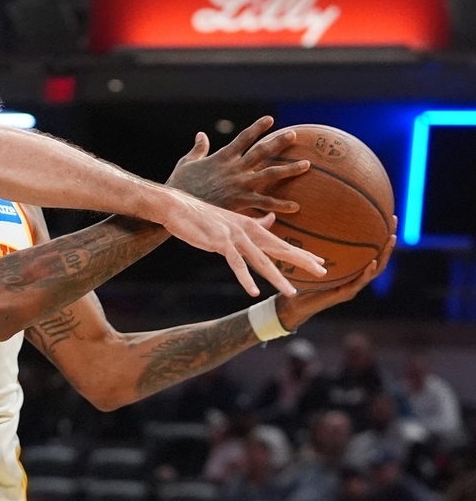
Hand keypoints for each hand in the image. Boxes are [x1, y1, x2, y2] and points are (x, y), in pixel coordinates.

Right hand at [159, 189, 326, 297]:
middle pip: (279, 249)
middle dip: (301, 261)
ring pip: (261, 260)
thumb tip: (270, 220)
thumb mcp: (230, 220)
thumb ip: (251, 223)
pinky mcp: (220, 243)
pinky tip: (253, 292)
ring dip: (277, 278)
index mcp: (251, 226)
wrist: (177, 207)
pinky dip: (245, 278)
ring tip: (291, 293)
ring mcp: (234, 236)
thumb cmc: (200, 216)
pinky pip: (236, 264)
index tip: (320, 262)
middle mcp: (247, 231)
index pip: (281, 242)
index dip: (301, 253)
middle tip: (323, 272)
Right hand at [166, 115, 309, 212]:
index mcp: (222, 157)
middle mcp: (234, 168)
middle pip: (261, 151)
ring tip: (306, 164)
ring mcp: (239, 184)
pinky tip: (296, 206)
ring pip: (270, 174)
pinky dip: (280, 205)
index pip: (244, 137)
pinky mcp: (240, 201)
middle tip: (294, 134)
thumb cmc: (180, 184)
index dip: (258, 127)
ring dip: (289, 169)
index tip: (270, 119)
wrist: (179, 204)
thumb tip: (201, 135)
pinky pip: (265, 203)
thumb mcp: (187, 162)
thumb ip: (198, 149)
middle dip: (279, 142)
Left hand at [275, 218, 396, 328]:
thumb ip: (316, 245)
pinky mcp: (345, 294)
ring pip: (375, 270)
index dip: (380, 236)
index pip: (371, 251)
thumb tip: (313, 220)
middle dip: (388, 241)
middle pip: (378, 258)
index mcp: (351, 270)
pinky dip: (367, 272)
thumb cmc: (301, 280)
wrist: (294, 304)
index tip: (387, 217)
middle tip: (394, 221)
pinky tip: (371, 262)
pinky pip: (359, 282)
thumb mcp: (311, 258)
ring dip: (384, 255)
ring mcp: (352, 287)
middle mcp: (355, 278)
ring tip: (391, 239)